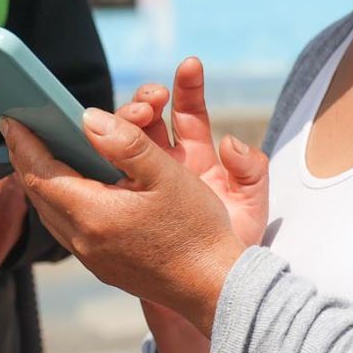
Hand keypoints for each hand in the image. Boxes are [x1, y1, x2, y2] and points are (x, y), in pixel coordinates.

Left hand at [4, 111, 244, 334]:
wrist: (214, 287)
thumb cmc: (196, 230)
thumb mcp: (166, 174)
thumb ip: (125, 143)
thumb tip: (87, 118)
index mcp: (92, 214)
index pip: (39, 173)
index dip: (23, 142)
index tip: (12, 118)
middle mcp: (82, 240)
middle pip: (38, 193)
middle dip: (26, 158)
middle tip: (21, 130)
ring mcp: (91, 258)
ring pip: (50, 213)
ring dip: (42, 181)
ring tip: (41, 153)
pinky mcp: (102, 267)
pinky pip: (67, 228)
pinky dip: (61, 201)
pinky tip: (74, 187)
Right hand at [119, 58, 268, 248]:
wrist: (205, 287)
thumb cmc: (229, 244)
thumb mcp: (250, 204)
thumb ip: (250, 169)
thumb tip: (230, 143)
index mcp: (196, 158)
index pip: (188, 113)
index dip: (187, 88)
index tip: (190, 65)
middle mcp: (166, 165)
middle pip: (147, 122)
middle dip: (146, 102)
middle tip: (151, 99)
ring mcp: (139, 181)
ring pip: (125, 141)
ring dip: (129, 120)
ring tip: (139, 110)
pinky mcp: (120, 200)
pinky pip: (107, 171)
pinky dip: (104, 151)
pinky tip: (101, 136)